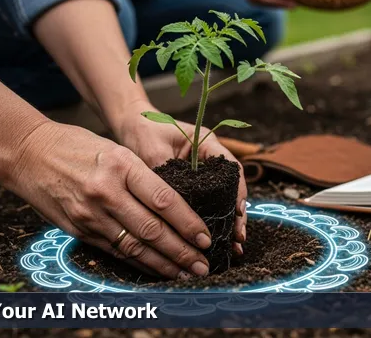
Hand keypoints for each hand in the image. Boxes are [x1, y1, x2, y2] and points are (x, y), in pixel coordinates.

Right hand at [6, 121, 215, 278]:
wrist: (27, 154)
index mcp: (121, 165)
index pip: (164, 200)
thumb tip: (177, 207)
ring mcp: (90, 214)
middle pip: (152, 229)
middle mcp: (106, 192)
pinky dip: (138, 263)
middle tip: (203, 265)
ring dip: (164, 264)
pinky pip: (115, 251)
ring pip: (135, 246)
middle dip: (182, 251)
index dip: (188, 223)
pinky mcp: (79, 230)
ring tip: (185, 273)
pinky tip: (156, 269)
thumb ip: (143, 177)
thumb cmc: (76, 146)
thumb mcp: (116, 150)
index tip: (206, 237)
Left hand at [112, 100, 247, 256]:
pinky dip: (209, 220)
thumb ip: (164, 174)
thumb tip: (172, 207)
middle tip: (238, 239)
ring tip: (232, 246)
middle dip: (236, 214)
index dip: (238, 192)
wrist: (132, 124)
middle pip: (232, 188)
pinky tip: (212, 239)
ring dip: (226, 221)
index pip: (232, 168)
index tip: (237, 213)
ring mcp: (202, 171)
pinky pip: (206, 202)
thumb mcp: (153, 150)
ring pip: (221, 198)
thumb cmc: (144, 131)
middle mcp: (210, 158)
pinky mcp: (192, 183)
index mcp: (207, 143)